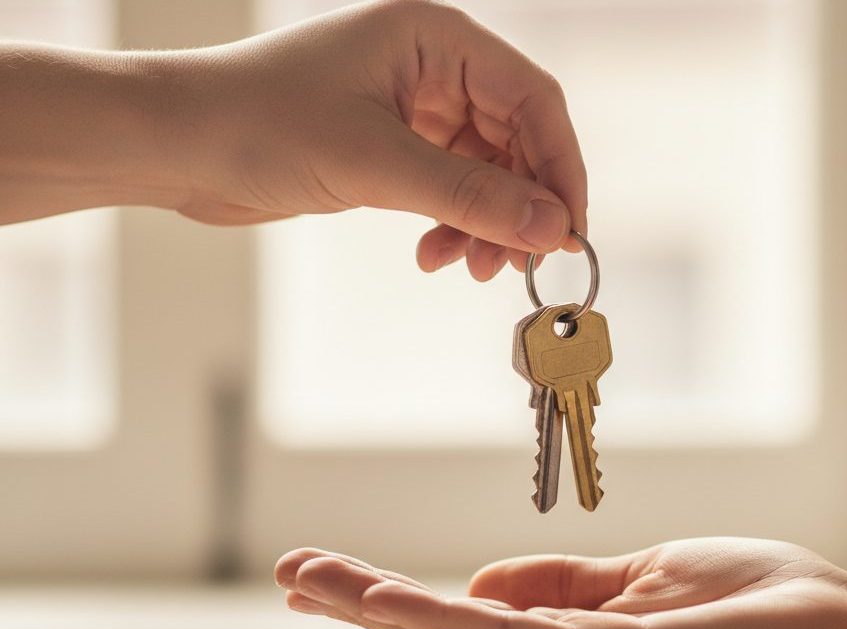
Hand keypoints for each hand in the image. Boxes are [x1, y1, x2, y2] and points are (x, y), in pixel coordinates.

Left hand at [165, 0, 584, 278]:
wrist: (174, 145)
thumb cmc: (258, 124)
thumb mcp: (376, 163)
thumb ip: (472, 195)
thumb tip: (553, 228)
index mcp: (435, 39)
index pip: (533, 99)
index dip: (560, 167)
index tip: (569, 231)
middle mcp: (430, 66)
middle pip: (514, 139)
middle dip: (519, 205)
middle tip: (516, 263)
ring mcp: (410, 107)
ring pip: (483, 170)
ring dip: (485, 223)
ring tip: (469, 267)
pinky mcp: (389, 146)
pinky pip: (447, 186)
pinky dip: (451, 223)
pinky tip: (433, 254)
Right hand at [274, 538, 846, 628]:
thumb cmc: (756, 611)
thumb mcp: (640, 580)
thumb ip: (558, 584)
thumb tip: (480, 581)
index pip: (463, 627)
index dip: (394, 605)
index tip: (337, 576)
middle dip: (361, 608)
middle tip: (292, 574)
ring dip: (379, 610)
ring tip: (311, 578)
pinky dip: (440, 620)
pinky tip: (388, 596)